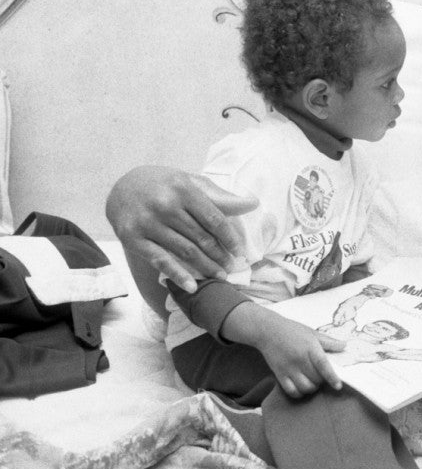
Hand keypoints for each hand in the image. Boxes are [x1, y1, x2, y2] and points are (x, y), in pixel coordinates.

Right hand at [106, 165, 258, 291]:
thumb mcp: (190, 182)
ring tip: (219, 276)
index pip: (214, 219)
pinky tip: (192, 286)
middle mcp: (164, 205)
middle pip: (201, 237)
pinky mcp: (132, 238)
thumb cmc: (163, 184)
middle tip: (231, 267)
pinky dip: (177, 275)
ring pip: (184, 251)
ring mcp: (147, 223)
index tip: (239, 251)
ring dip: (205, 267)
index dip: (229, 238)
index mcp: (182, 189)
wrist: (120, 186)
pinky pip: (160, 261)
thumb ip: (219, 196)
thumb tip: (253, 203)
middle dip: (220, 255)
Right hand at [253, 313, 345, 397]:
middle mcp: (299, 360)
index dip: (332, 377)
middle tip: (322, 377)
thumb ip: (329, 342)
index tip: (338, 386)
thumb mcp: (312, 333)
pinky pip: (291, 391)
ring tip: (313, 382)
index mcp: (310, 348)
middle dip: (322, 381)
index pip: (323, 365)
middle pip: (316, 379)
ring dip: (312, 388)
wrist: (268, 330)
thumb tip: (345, 346)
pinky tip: (302, 388)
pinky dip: (299, 393)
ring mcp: (288, 368)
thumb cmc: (292, 330)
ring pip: (305, 387)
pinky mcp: (279, 374)